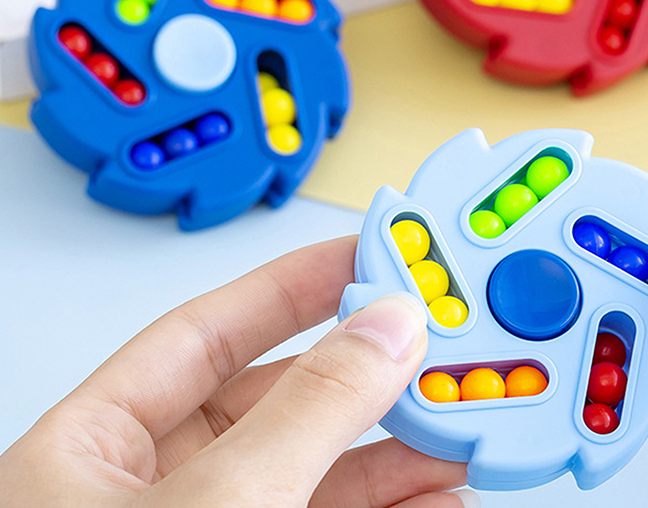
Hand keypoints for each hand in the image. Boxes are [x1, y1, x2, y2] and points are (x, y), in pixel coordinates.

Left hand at [0, 236, 476, 507]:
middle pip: (277, 395)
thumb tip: (384, 327)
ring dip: (395, 442)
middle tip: (432, 339)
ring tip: (458, 417)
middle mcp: (149, 491)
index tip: (365, 257)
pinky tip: (442, 497)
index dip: (293, 286)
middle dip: (364, 368)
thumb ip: (310, 410)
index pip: (210, 331)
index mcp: (96, 448)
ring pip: (317, 465)